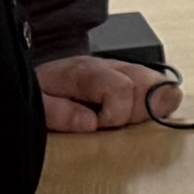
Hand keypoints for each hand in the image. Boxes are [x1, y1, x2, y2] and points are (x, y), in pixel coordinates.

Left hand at [37, 53, 183, 131]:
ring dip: (153, 106)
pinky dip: (158, 100)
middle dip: (138, 113)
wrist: (36, 78)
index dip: (117, 115)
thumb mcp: (35, 105)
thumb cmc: (38, 94)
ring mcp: (123, 68)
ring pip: (158, 82)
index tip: (101, 127)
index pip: (121, 88)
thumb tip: (90, 122)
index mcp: (85, 72)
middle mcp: (108, 65)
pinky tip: (144, 114)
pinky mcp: (130, 75)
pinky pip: (157, 84)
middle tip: (118, 126)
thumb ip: (57, 112)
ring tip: (133, 122)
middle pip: (147, 84)